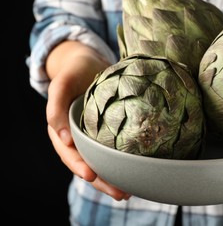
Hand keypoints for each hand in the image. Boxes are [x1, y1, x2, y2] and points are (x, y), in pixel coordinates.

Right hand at [45, 41, 130, 200]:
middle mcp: (76, 135)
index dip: (79, 165)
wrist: (89, 61)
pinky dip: (120, 163)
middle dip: (101, 181)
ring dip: (111, 178)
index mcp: (61, 128)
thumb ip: (56, 106)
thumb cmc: (74, 70)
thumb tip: (63, 138)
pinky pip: (111, 150)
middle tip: (120, 194)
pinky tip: (133, 172)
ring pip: (100, 161)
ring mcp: (91, 135)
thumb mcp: (62, 83)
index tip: (92, 175)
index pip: (69, 152)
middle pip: (87, 163)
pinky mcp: (106, 131)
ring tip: (127, 192)